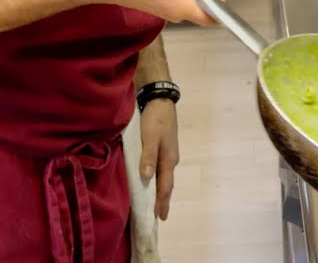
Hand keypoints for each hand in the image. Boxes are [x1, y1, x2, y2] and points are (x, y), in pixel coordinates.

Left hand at [139, 98, 178, 220]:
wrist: (161, 99)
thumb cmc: (155, 119)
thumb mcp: (150, 137)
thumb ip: (148, 156)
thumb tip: (146, 178)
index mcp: (169, 159)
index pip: (165, 186)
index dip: (162, 201)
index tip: (160, 217)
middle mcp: (171, 159)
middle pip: (167, 184)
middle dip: (163, 200)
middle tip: (160, 215)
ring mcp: (168, 152)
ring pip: (164, 176)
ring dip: (161, 190)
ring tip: (156, 201)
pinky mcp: (164, 146)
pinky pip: (161, 168)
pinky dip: (157, 178)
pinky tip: (152, 179)